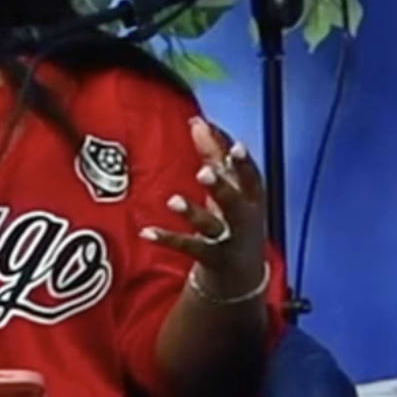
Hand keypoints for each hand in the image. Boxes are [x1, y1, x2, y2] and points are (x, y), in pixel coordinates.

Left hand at [143, 117, 269, 299]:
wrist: (243, 276)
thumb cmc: (235, 220)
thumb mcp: (231, 189)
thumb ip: (214, 154)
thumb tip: (196, 120)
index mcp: (250, 199)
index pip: (250, 178)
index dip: (244, 163)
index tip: (236, 146)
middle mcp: (242, 219)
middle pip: (234, 202)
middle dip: (221, 187)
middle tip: (204, 172)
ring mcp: (227, 240)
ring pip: (210, 226)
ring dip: (192, 213)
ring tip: (173, 200)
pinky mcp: (209, 258)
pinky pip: (187, 247)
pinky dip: (167, 239)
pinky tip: (146, 231)